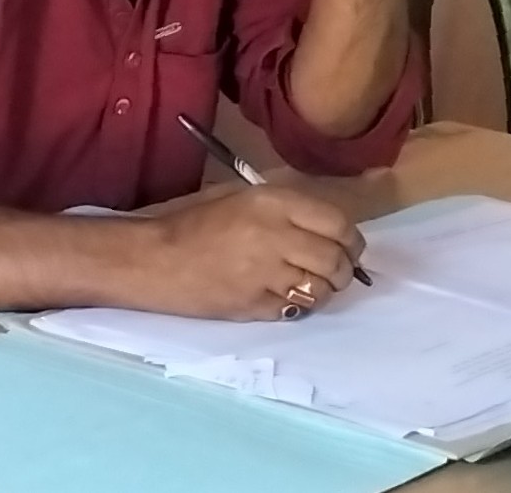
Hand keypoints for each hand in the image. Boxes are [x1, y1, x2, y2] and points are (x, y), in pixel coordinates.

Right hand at [141, 187, 364, 321]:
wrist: (158, 259)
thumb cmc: (197, 222)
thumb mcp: (244, 198)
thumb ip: (286, 210)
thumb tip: (329, 231)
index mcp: (273, 203)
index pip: (337, 223)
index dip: (352, 239)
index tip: (350, 246)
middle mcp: (276, 236)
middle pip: (336, 260)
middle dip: (344, 269)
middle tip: (337, 270)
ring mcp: (267, 274)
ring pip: (321, 289)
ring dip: (324, 290)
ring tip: (311, 285)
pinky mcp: (256, 306)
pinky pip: (296, 310)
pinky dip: (298, 306)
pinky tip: (285, 296)